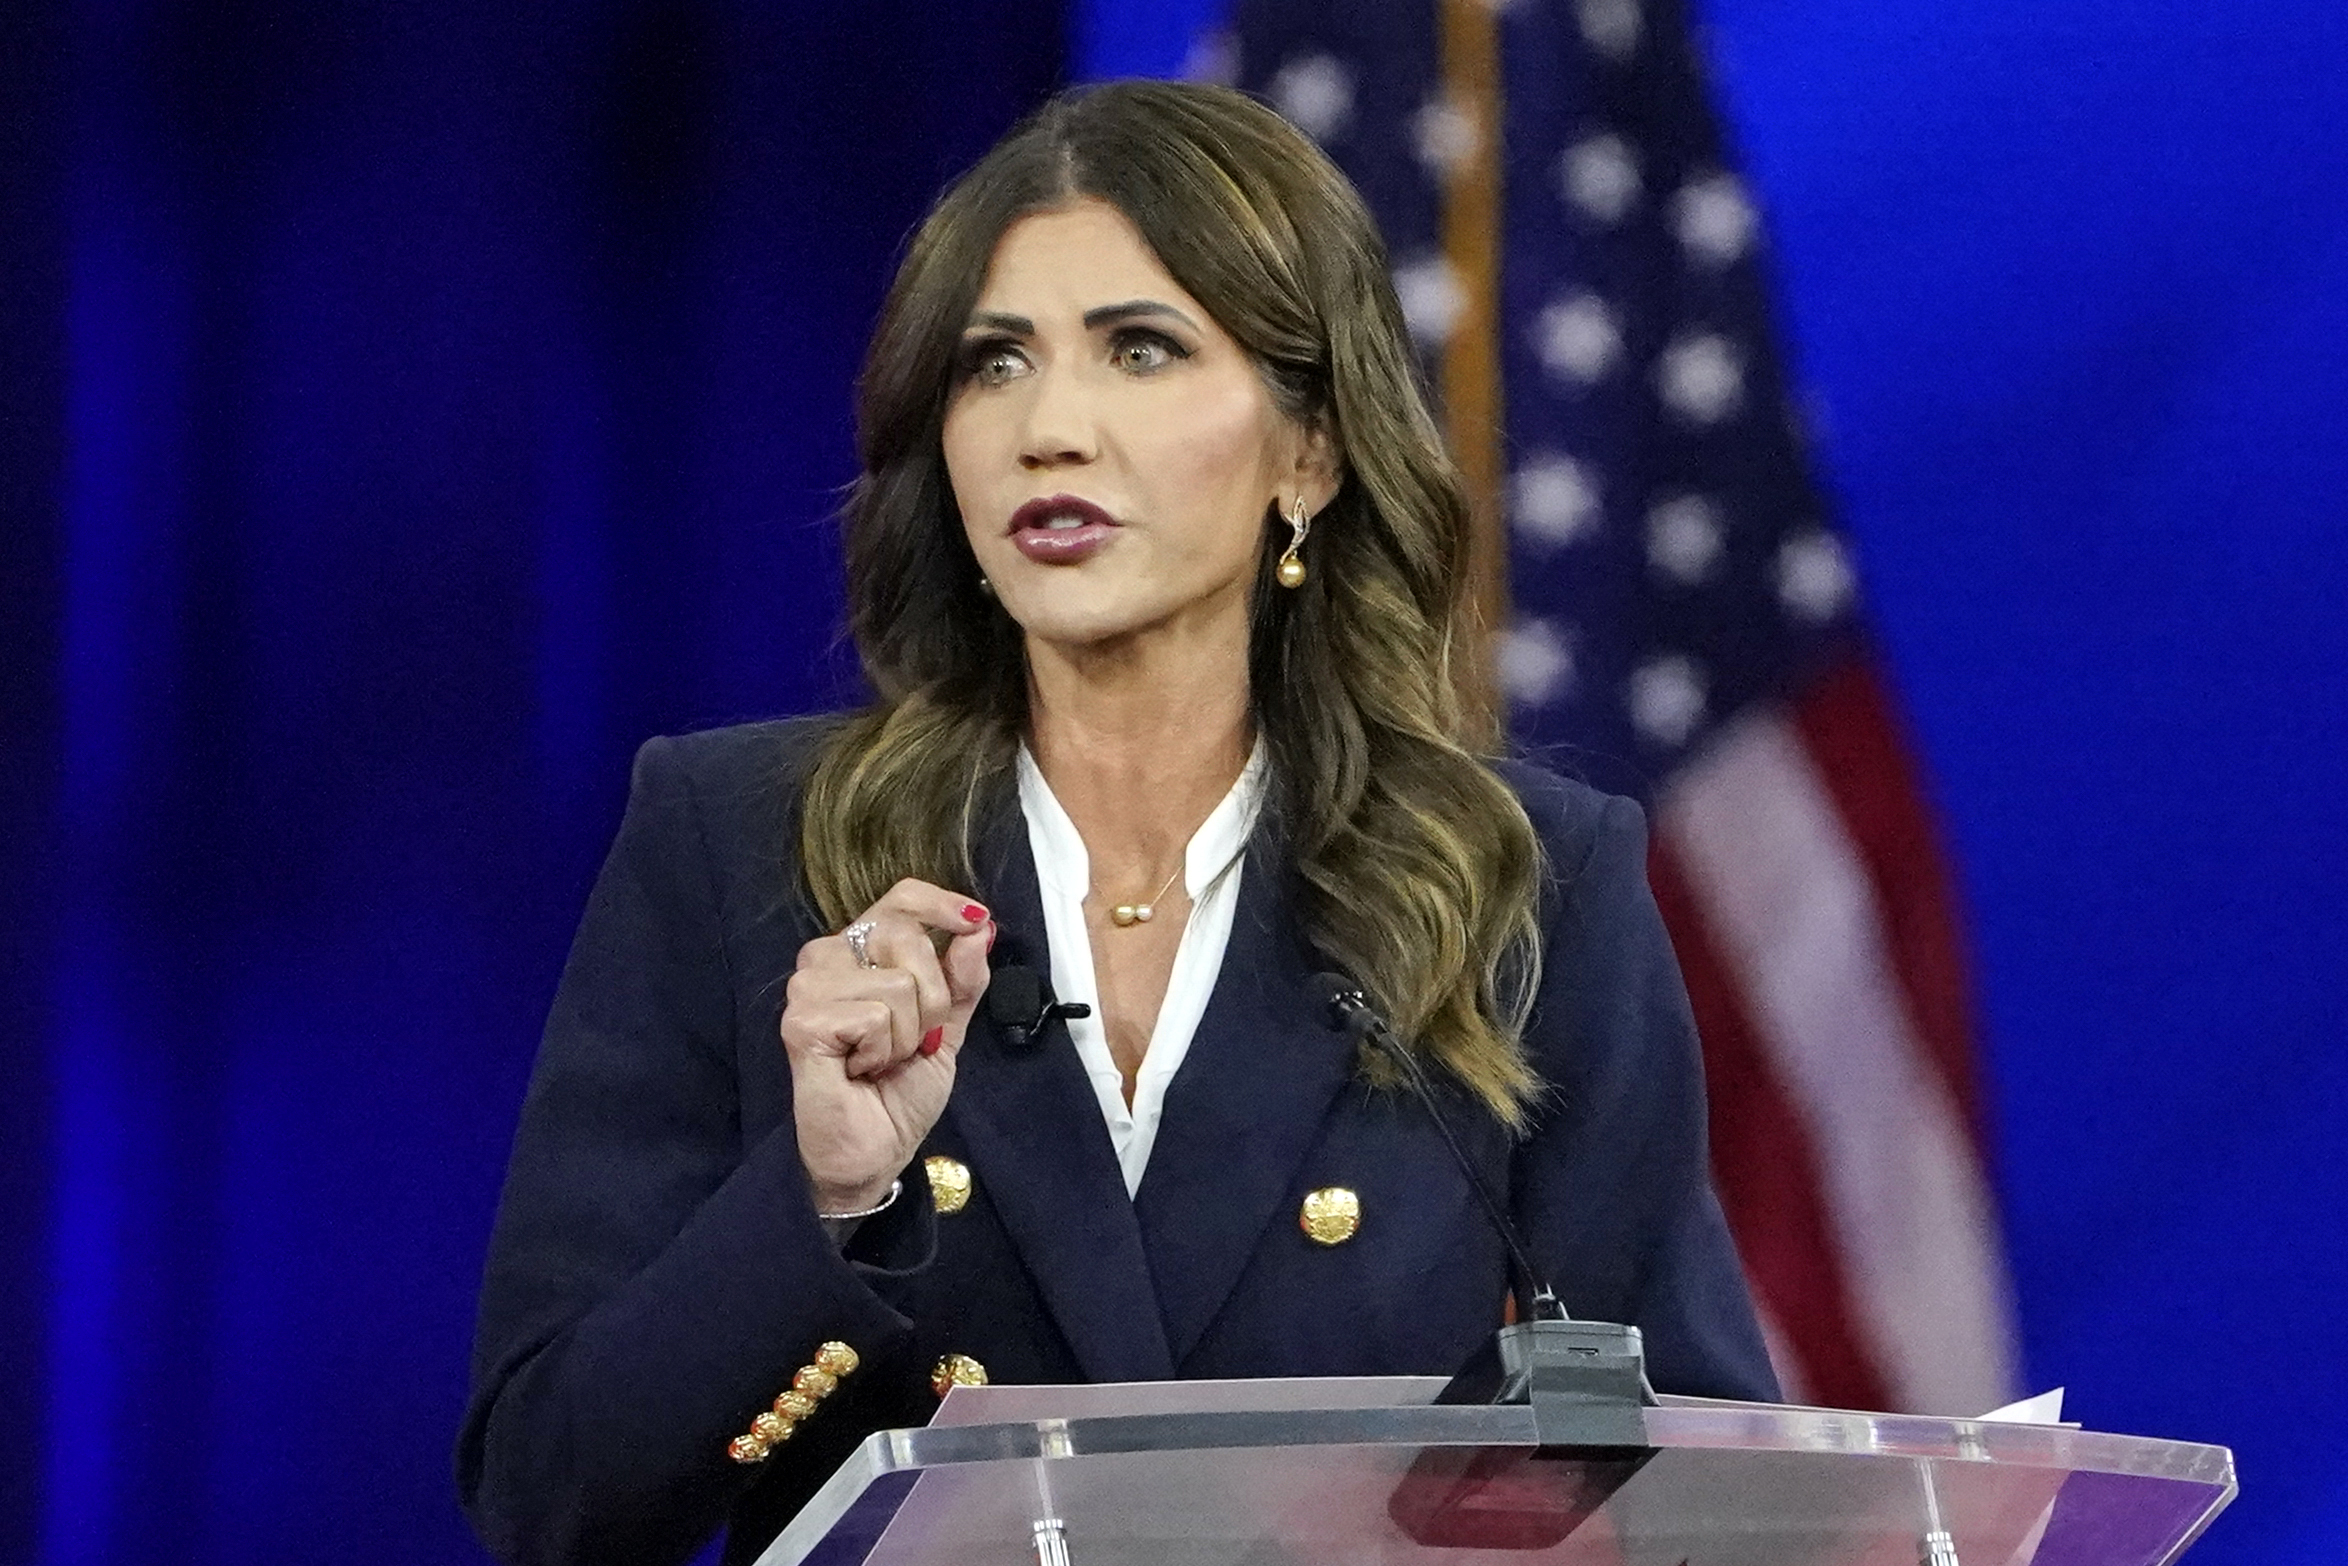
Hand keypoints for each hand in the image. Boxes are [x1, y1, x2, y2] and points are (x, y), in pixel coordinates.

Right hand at [782, 879, 992, 1212]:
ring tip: (879, 1061)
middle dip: (931, 1000)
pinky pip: (875, 1017)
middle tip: (908, 1043)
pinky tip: (858, 1071)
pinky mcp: (802, 1021)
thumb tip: (980, 929)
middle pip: (907, 937)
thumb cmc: (899, 1091)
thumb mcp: (947, 1028)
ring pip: (898, 982)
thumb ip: (962, 979)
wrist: (877, 1152)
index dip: (942, 904)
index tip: (975, 922)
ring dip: (906, 1035)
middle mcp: (826, 958)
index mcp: (860, 951)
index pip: (900, 898)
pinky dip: (883, 1052)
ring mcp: (808, 988)